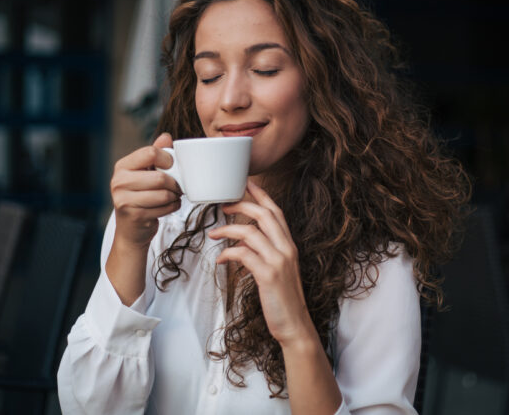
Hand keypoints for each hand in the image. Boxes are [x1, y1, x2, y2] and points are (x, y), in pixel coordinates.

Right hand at [110, 133, 182, 251]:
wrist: (131, 230)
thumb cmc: (141, 197)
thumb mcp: (145, 173)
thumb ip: (155, 154)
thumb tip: (166, 137)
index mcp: (122, 166)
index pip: (150, 153)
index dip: (167, 159)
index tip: (171, 167)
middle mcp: (119, 182)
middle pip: (160, 177)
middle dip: (175, 183)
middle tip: (177, 187)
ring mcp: (124, 200)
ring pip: (164, 194)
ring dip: (174, 196)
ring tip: (173, 196)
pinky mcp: (134, 215)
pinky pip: (164, 208)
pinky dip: (172, 207)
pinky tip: (168, 206)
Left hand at [208, 180, 315, 346]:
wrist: (294, 325)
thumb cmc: (282, 299)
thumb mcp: (276, 270)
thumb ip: (263, 253)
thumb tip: (242, 243)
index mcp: (289, 245)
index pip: (276, 211)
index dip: (260, 195)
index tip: (245, 183)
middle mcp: (286, 248)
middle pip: (263, 214)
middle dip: (241, 204)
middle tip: (222, 205)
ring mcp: (278, 261)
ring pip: (250, 231)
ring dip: (227, 229)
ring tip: (213, 233)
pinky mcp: (268, 275)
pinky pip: (243, 254)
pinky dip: (228, 253)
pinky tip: (221, 260)